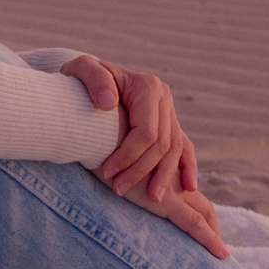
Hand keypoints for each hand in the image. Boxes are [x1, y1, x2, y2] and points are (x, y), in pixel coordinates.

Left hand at [60, 54, 227, 258]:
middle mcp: (163, 97)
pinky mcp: (169, 123)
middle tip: (118, 190)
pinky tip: (187, 187)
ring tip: (150, 199)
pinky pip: (184, 147)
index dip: (128, 156)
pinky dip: (188, 167)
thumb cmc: (80, 78)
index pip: (146, 132)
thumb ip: (93, 79)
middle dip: (141, 171)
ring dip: (163, 177)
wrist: (87, 78)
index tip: (107, 172)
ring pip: (174, 150)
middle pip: (161, 144)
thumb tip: (108, 102)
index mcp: (147, 86)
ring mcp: (169, 111)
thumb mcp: (80, 69)